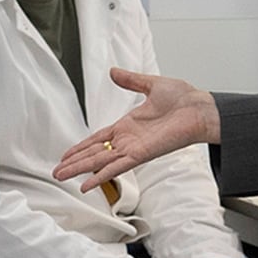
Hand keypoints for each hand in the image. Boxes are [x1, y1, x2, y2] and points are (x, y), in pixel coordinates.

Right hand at [56, 70, 222, 192]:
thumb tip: (113, 72)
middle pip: (94, 153)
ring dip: (80, 170)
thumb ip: (131, 80)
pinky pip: (117, 168)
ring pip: (100, 162)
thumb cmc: (184, 98)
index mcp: (128, 125)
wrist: (201, 108)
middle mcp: (128, 140)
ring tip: (61, 176)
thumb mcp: (151, 85)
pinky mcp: (141, 155)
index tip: (66, 155)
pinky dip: (101, 176)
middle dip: (74, 163)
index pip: (98, 139)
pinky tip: (87, 185)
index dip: (81, 147)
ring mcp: (133, 149)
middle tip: (56, 172)